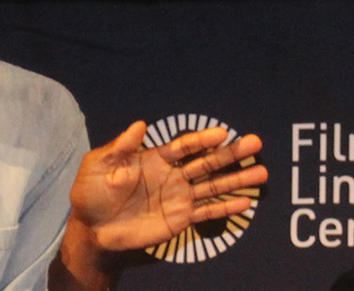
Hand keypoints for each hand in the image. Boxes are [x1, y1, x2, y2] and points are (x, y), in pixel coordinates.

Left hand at [70, 121, 267, 250]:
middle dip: (231, 154)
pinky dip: (226, 209)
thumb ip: (120, 148)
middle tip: (256, 143)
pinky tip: (246, 203)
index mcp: (154, 159)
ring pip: (213, 186)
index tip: (223, 133)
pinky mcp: (179, 220)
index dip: (202, 139)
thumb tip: (140, 124)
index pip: (184, 146)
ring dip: (237, 180)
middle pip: (206, 162)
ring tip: (262, 173)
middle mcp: (172, 176)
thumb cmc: (91, 193)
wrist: (92, 228)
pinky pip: (207, 214)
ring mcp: (178, 198)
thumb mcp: (98, 166)